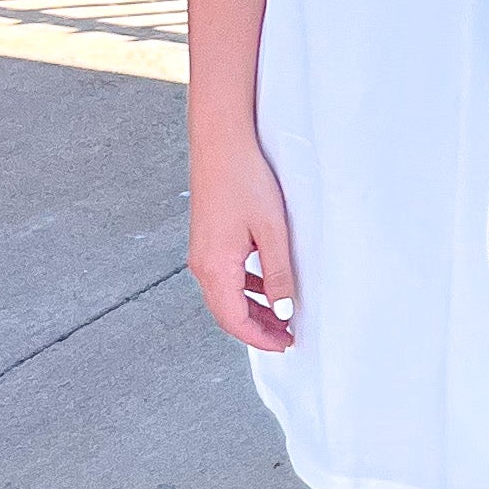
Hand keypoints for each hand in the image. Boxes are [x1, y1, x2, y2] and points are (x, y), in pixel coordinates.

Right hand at [188, 127, 298, 349]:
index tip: (285, 345)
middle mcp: (202, 265)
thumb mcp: (272, 231)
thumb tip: (283, 309)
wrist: (220, 143)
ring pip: (226, 296)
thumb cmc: (244, 180)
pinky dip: (245, 289)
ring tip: (280, 317)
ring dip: (251, 310)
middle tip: (286, 337)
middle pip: (227, 313)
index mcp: (215, 268)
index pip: (235, 320)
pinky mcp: (207, 240)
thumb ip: (278, 273)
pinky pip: (225, 277)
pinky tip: (265, 285)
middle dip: (256, 329)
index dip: (260, 338)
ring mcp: (202, 252)